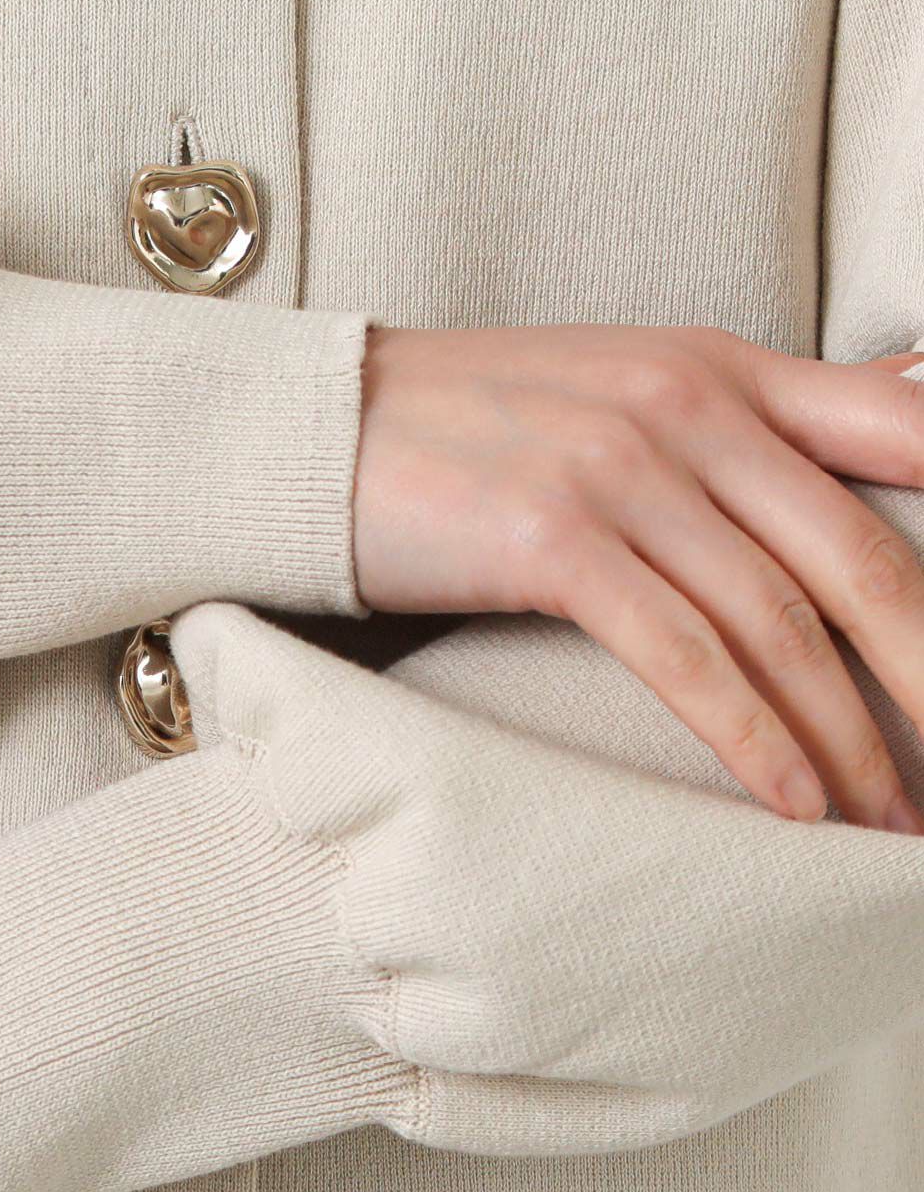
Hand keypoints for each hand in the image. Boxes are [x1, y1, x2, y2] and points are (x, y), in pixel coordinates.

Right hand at [351, 323, 923, 831]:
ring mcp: (622, 473)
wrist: (326, 427)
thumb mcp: (631, 389)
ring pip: (778, 625)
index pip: (905, 437)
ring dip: (849, 742)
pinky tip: (793, 805)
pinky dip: (752, 740)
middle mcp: (689, 409)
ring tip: (891, 822)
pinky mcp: (553, 540)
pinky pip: (683, 656)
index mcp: (724, 369)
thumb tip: (904, 415)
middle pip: (860, 560)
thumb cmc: (474, 426)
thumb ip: (759, 417)